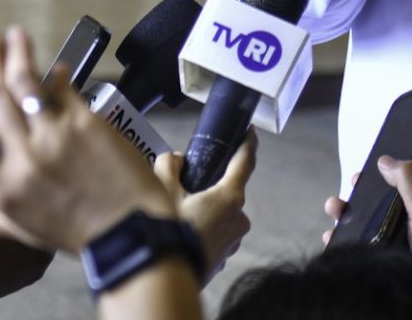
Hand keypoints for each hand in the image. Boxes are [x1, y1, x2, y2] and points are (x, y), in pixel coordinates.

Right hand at [0, 25, 176, 252]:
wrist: (132, 233)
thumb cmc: (79, 235)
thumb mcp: (24, 230)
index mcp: (1, 189)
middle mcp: (23, 159)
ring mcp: (56, 137)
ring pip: (27, 83)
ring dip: (18, 53)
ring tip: (15, 34)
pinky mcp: (88, 123)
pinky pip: (65, 90)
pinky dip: (58, 76)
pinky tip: (58, 69)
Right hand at [153, 131, 256, 283]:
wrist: (161, 280)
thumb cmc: (166, 232)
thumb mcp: (163, 190)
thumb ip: (168, 165)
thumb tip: (174, 158)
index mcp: (230, 197)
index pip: (245, 162)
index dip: (247, 143)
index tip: (250, 131)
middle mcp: (238, 219)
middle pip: (226, 191)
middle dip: (208, 187)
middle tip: (185, 187)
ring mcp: (233, 242)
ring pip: (219, 215)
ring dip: (203, 211)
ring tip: (177, 216)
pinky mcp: (223, 259)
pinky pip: (214, 235)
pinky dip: (201, 230)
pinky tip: (181, 234)